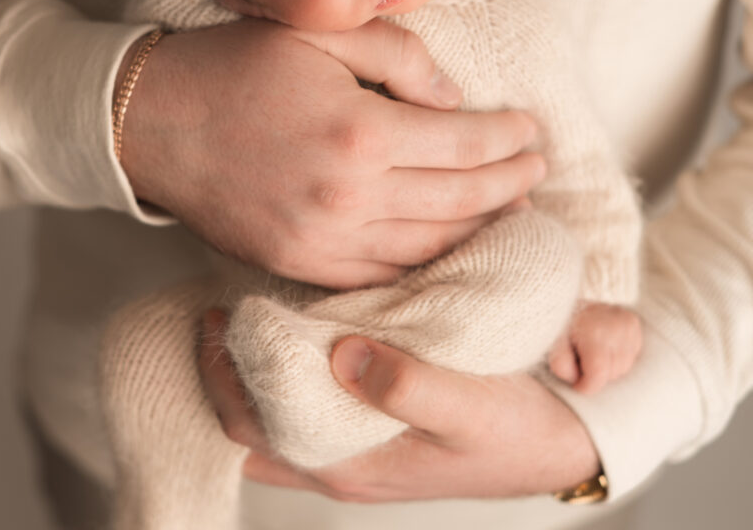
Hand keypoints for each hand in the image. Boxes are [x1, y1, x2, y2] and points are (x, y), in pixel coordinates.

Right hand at [118, 18, 543, 287]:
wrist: (152, 123)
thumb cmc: (235, 66)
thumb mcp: (318, 34)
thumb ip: (399, 56)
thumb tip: (453, 99)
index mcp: (360, 131)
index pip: (465, 143)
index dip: (508, 137)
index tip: (531, 130)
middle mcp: (350, 196)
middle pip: (458, 199)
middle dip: (509, 184)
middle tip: (537, 171)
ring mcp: (324, 241)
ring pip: (429, 245)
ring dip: (479, 229)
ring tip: (510, 210)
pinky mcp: (300, 264)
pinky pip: (383, 273)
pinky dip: (426, 262)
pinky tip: (448, 245)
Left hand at [199, 312, 600, 501]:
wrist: (563, 442)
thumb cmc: (518, 429)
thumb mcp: (473, 409)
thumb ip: (411, 388)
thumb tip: (343, 356)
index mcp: (354, 464)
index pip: (252, 429)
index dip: (221, 376)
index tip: (213, 315)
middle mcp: (342, 462)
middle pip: (249, 426)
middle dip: (221, 372)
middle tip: (214, 310)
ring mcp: (354, 449)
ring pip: (272, 421)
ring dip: (247, 377)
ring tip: (238, 320)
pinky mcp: (372, 430)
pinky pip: (303, 411)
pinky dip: (281, 379)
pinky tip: (286, 339)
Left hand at [548, 302, 642, 393]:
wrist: (573, 288)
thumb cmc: (560, 318)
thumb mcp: (552, 340)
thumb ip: (560, 363)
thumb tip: (575, 379)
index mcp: (594, 333)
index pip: (598, 376)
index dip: (585, 385)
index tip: (576, 383)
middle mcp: (615, 328)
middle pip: (611, 374)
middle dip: (595, 374)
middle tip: (579, 360)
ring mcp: (627, 325)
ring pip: (624, 367)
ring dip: (608, 367)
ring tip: (590, 350)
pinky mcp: (633, 323)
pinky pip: (631, 355)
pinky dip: (618, 356)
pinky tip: (604, 345)